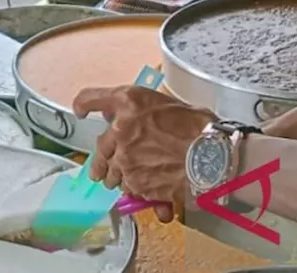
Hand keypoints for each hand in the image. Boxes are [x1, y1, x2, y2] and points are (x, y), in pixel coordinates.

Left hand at [74, 85, 216, 220]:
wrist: (215, 156)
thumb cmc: (199, 127)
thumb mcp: (168, 104)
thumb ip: (143, 111)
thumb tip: (132, 117)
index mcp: (128, 103)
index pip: (91, 98)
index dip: (83, 104)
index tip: (81, 110)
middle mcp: (120, 131)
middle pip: (99, 149)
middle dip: (101, 161)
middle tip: (102, 169)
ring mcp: (126, 160)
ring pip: (114, 175)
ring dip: (121, 179)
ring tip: (133, 182)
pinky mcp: (137, 185)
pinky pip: (133, 192)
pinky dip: (143, 196)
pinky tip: (157, 198)